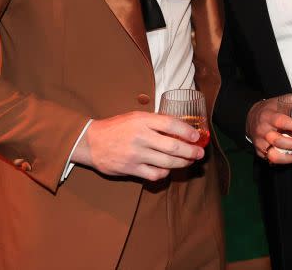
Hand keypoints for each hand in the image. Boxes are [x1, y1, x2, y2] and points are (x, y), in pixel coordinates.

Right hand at [71, 111, 204, 180]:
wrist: (91, 142)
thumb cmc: (116, 128)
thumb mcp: (135, 117)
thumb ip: (155, 122)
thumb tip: (180, 128)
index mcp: (143, 120)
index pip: (171, 124)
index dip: (188, 132)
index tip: (197, 137)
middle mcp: (141, 137)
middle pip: (173, 147)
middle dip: (191, 152)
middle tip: (200, 154)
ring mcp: (136, 154)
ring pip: (167, 163)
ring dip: (182, 163)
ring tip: (188, 162)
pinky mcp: (131, 169)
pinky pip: (154, 174)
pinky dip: (165, 174)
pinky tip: (167, 170)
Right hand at [246, 96, 291, 164]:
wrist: (252, 116)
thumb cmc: (272, 108)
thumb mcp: (284, 101)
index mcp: (269, 116)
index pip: (281, 121)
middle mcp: (263, 130)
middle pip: (278, 140)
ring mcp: (260, 142)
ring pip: (273, 154)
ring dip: (289, 156)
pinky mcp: (259, 151)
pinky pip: (271, 160)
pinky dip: (283, 160)